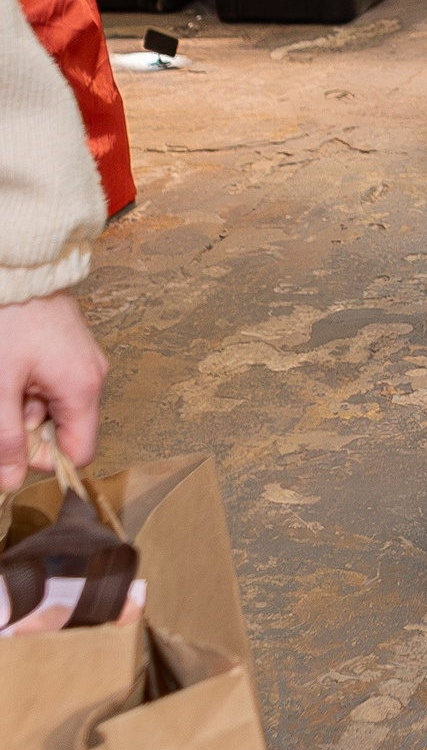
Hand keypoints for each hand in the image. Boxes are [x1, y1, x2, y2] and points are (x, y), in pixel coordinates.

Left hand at [0, 295, 107, 493]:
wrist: (22, 269)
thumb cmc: (11, 319)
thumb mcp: (1, 384)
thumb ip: (6, 437)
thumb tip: (11, 481)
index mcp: (83, 388)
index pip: (79, 453)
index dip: (43, 459)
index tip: (11, 445)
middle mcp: (93, 377)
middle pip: (67, 432)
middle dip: (29, 430)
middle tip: (4, 404)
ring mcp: (86, 363)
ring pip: (57, 411)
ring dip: (27, 409)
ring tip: (7, 380)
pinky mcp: (74, 353)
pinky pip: (56, 389)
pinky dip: (32, 390)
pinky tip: (15, 371)